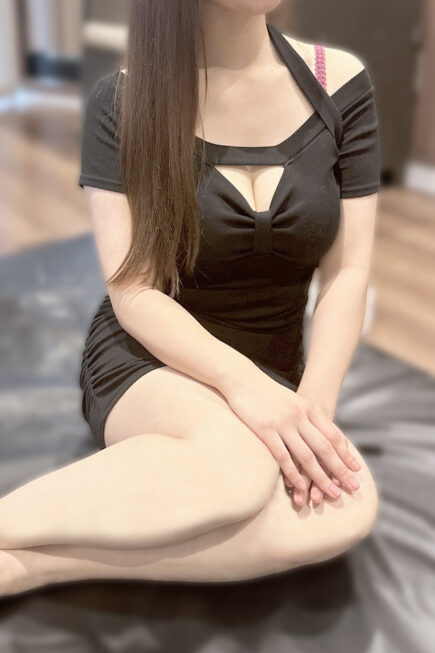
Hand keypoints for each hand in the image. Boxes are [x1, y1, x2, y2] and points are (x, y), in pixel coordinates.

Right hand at [224, 368, 360, 499]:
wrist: (243, 378)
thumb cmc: (267, 392)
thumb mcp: (293, 401)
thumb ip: (306, 416)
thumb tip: (319, 434)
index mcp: (309, 408)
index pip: (333, 435)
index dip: (346, 454)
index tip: (356, 469)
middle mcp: (300, 416)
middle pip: (325, 448)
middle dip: (340, 470)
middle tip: (353, 487)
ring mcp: (283, 423)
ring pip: (307, 456)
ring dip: (321, 477)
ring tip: (331, 493)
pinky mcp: (266, 429)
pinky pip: (283, 456)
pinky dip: (293, 474)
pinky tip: (300, 486)